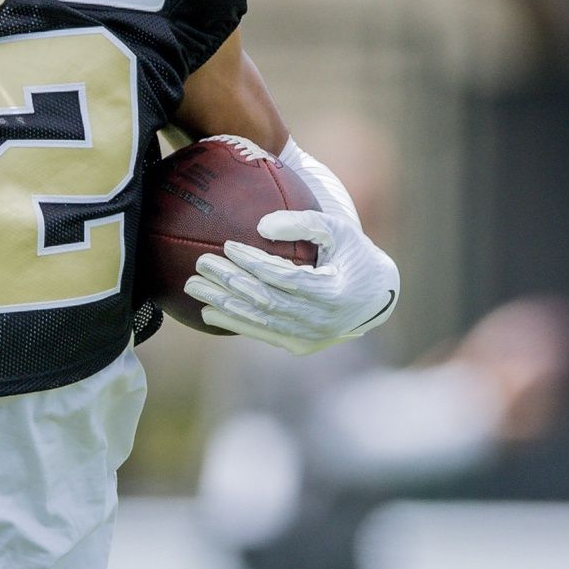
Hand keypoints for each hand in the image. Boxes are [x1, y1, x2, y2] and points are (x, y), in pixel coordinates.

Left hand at [183, 210, 398, 354]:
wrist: (374, 297)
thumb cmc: (352, 254)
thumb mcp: (337, 229)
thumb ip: (303, 222)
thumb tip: (260, 225)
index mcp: (334, 292)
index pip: (285, 278)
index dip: (255, 263)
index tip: (228, 245)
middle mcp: (322, 321)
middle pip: (266, 301)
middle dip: (230, 282)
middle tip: (201, 263)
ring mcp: (310, 338)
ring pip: (259, 320)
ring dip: (223, 304)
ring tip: (193, 285)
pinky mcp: (300, 346)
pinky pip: (261, 333)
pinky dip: (233, 323)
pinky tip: (207, 311)